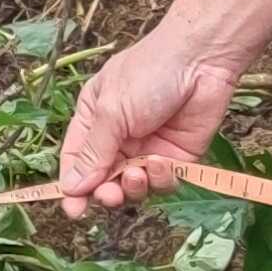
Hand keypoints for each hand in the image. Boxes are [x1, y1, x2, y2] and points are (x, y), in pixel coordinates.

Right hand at [52, 0, 271, 215]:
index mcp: (94, 119)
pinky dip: (160, 179)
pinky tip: (163, 162)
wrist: (201, 61)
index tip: (73, 210)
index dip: (73, 185)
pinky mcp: (177, 157)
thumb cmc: (148, 73)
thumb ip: (93, 152)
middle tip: (109, 197)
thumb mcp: (112, 111)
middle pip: (103, 179)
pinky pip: (163, 183)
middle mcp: (119, 137)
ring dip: (133, 187)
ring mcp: (148, 148)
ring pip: (133, 187)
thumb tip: (70, 187)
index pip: (76, 159)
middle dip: (105, 192)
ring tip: (137, 174)